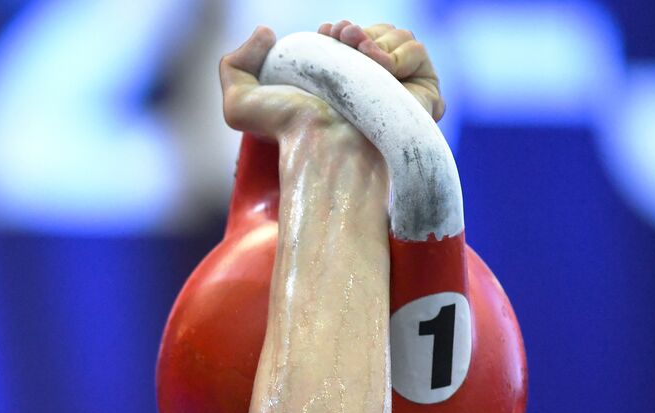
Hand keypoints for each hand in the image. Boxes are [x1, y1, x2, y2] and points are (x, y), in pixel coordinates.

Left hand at [219, 21, 444, 138]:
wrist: (323, 141)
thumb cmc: (284, 130)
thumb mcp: (239, 101)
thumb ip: (234, 63)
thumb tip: (265, 32)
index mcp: (335, 86)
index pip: (347, 38)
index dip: (337, 30)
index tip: (325, 34)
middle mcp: (366, 89)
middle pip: (373, 33)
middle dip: (357, 30)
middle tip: (343, 39)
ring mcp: (395, 92)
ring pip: (397, 37)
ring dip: (377, 40)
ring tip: (360, 57)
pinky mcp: (420, 96)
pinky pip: (417, 52)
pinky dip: (399, 54)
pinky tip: (382, 72)